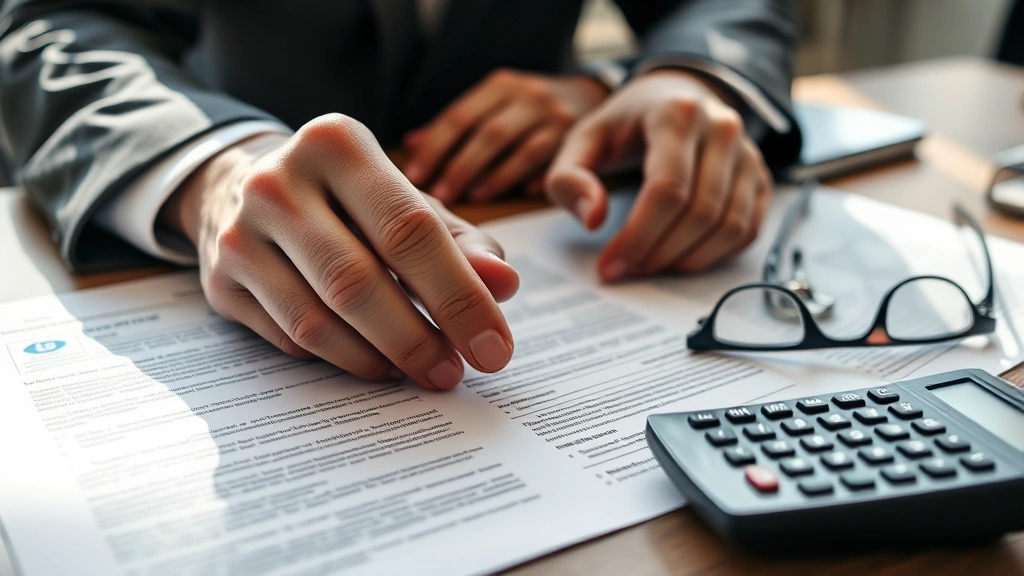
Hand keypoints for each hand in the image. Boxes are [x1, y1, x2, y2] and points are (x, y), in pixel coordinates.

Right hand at [160, 114, 519, 389]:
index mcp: (336, 144)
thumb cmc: (350, 201)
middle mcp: (277, 182)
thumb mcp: (406, 203)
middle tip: (454, 372)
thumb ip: (462, 242)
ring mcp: (238, 234)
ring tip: (421, 370)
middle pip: (358, 281)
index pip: (410, 230)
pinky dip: (341, 360)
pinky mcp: (220, 282)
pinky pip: (290, 340)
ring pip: (317, 321)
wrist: (243, 188)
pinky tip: (375, 362)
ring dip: (379, 359)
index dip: (459, 296)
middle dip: (418, 338)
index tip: (494, 347)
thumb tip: (504, 285)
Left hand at [402, 69, 607, 203]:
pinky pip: (554, 164)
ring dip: (494, 178)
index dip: (435, 148)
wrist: (591, 96)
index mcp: (500, 86)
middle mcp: (528, 97)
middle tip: (440, 195)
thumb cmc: (529, 108)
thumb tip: (411, 144)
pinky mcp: (579, 140)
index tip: (415, 176)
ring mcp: (557, 118)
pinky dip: (534, 180)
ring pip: (521, 151)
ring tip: (472, 198)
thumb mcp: (494, 104)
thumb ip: (456, 125)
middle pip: (488, 134)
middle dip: (461, 167)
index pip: (459, 116)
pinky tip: (518, 194)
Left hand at [545, 69, 772, 281]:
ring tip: (651, 264)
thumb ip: (570, 177)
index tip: (611, 265)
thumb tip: (593, 220)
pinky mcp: (760, 178)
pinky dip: (715, 255)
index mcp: (676, 114)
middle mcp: (722, 129)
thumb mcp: (584, 140)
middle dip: (659, 253)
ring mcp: (748, 154)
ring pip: (730, 226)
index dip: (638, 236)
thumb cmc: (628, 123)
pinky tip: (681, 256)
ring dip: (687, 260)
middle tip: (628, 269)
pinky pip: (748, 230)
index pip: (667, 189)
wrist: (676, 96)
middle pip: (699, 213)